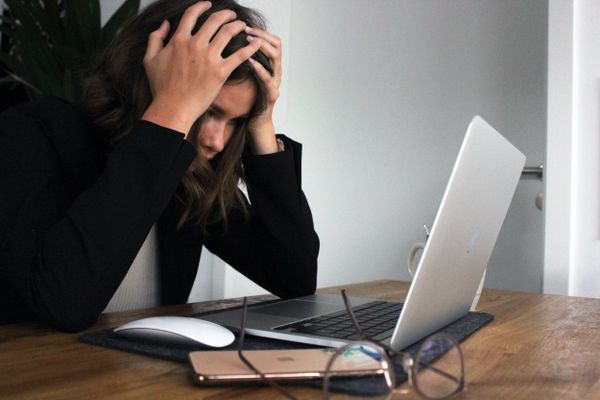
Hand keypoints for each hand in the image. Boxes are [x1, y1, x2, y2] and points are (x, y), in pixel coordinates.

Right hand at [141, 1, 261, 134]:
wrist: (173, 108)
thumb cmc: (161, 87)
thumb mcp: (150, 59)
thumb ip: (155, 38)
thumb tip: (164, 24)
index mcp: (179, 40)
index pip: (192, 14)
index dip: (202, 6)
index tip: (208, 4)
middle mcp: (195, 45)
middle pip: (214, 20)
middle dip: (226, 14)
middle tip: (232, 15)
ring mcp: (209, 58)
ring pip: (228, 32)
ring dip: (238, 25)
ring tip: (243, 25)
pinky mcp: (221, 72)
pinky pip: (240, 55)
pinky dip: (250, 47)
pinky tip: (257, 43)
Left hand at [245, 26, 281, 154]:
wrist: (255, 122)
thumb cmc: (248, 99)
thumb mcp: (245, 76)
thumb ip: (241, 61)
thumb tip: (226, 44)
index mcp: (270, 65)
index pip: (271, 40)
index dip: (260, 31)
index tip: (245, 25)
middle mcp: (276, 71)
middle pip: (276, 44)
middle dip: (261, 35)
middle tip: (246, 29)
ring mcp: (275, 82)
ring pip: (276, 58)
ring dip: (262, 47)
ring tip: (248, 41)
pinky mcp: (272, 95)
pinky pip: (268, 79)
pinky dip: (259, 68)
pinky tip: (249, 61)